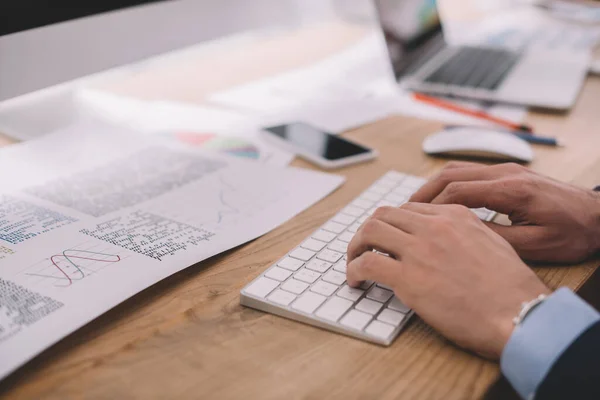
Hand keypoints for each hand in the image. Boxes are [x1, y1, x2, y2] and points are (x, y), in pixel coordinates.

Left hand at [346, 203, 549, 358]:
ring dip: (355, 246)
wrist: (521, 314)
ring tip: (354, 262)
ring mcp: (420, 250)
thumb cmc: (512, 289)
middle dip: (368, 230)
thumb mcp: (493, 245)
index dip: (392, 223)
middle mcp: (435, 226)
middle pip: (384, 214)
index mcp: (456, 216)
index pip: (409, 208)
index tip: (386, 238)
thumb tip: (444, 243)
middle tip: (363, 247)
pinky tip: (356, 281)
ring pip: (370, 231)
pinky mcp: (408, 278)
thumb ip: (465, 235)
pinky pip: (366, 263)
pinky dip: (353, 270)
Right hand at [409, 162, 599, 262]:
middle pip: (450, 175)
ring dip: (432, 187)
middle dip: (422, 194)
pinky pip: (468, 173)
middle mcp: (505, 173)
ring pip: (457, 170)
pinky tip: (440, 201)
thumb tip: (458, 235)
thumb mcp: (535, 245)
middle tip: (401, 212)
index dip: (430, 208)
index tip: (411, 223)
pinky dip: (448, 185)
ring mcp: (506, 170)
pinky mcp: (508, 173)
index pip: (457, 192)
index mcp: (511, 190)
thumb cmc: (572, 233)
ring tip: (413, 207)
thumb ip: (495, 237)